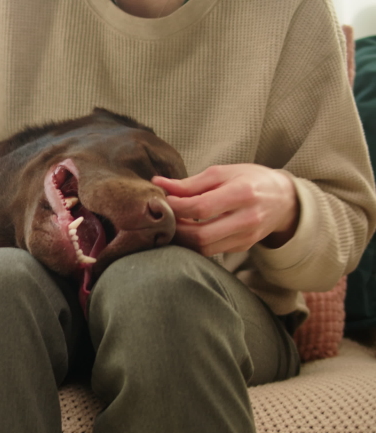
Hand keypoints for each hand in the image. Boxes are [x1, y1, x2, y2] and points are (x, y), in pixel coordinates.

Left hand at [151, 164, 299, 256]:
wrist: (283, 199)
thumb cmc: (250, 179)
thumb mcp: (223, 173)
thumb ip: (190, 182)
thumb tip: (158, 184)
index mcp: (242, 193)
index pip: (201, 208)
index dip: (177, 207)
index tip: (164, 200)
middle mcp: (247, 219)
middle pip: (201, 235)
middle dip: (176, 228)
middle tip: (165, 216)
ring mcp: (246, 237)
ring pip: (204, 248)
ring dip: (182, 239)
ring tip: (174, 223)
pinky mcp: (243, 247)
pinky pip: (211, 251)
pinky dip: (194, 243)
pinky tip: (187, 230)